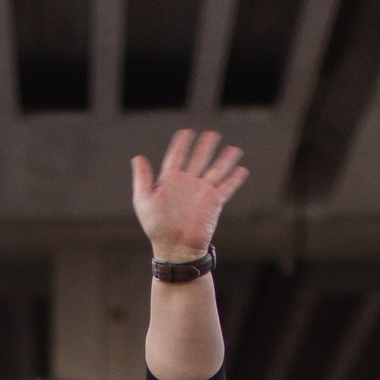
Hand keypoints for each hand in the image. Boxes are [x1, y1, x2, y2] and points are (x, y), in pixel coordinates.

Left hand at [132, 130, 247, 261]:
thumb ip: (142, 178)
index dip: (181, 144)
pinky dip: (234, 179)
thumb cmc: (157, 227)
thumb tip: (138, 157)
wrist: (176, 247)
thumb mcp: (144, 200)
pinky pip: (227, 187)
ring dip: (225, 159)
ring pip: (216, 170)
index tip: (186, 132)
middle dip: (205, 146)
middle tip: (212, 134)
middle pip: (199, 159)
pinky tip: (242, 169)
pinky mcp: (214, 203)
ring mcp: (202, 192)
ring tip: (234, 148)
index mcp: (170, 180)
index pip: (176, 156)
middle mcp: (188, 184)